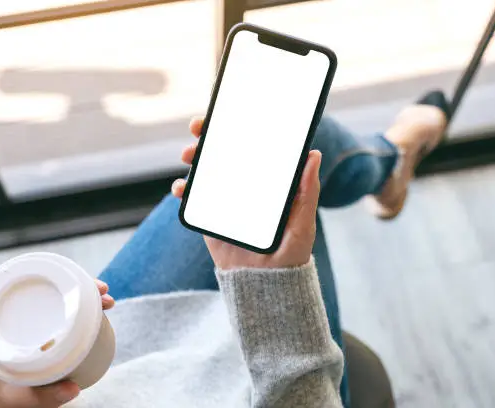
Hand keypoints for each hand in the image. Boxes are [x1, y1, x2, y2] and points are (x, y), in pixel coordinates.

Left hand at [0, 280, 114, 407]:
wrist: (3, 401)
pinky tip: (100, 312)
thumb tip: (74, 389)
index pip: (29, 293)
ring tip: (108, 302)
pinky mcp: (47, 332)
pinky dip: (84, 311)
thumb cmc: (7, 397)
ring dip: (87, 298)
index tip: (84, 286)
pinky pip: (65, 315)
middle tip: (104, 293)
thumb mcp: (21, 399)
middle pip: (51, 293)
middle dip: (82, 288)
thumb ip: (45, 395)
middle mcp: (17, 319)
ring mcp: (33, 325)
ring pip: (61, 302)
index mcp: (1, 327)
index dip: (59, 284)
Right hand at [172, 117, 321, 269]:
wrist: (264, 286)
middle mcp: (245, 187)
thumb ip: (307, 192)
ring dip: (194, 158)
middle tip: (198, 127)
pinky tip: (181, 188)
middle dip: (208, 136)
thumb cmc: (289, 253)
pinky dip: (183, 189)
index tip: (227, 113)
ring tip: (188, 155)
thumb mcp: (302, 223)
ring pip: (205, 171)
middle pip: (224, 154)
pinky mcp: (209, 217)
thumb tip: (314, 155)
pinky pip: (193, 199)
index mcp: (267, 183)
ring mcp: (225, 201)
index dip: (239, 128)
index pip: (252, 149)